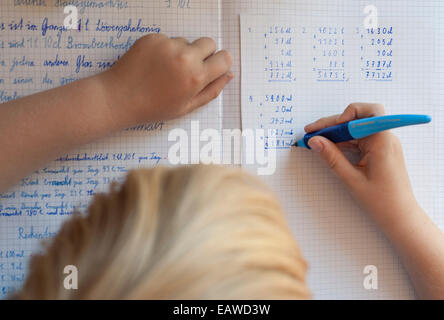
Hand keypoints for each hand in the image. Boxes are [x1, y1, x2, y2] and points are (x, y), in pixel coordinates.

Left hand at [99, 34, 232, 126]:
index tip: (212, 68)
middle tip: (189, 69)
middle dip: (204, 54)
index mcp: (196, 77)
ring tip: (165, 70)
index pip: (224, 58)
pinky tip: (154, 64)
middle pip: (209, 43)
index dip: (220, 63)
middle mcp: (185, 57)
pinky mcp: (153, 38)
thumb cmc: (154, 107)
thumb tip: (228, 75)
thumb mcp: (187, 106)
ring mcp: (168, 45)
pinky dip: (164, 49)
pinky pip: (168, 39)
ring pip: (186, 41)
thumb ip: (212, 90)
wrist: (120, 98)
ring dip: (182, 52)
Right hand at [305, 103, 419, 231]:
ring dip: (336, 133)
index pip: (368, 112)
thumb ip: (332, 157)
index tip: (327, 127)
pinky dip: (343, 141)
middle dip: (333, 124)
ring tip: (315, 140)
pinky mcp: (379, 151)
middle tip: (311, 132)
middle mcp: (385, 138)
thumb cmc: (382, 201)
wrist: (400, 217)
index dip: (345, 114)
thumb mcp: (352, 179)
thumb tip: (315, 141)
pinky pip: (359, 139)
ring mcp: (382, 144)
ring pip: (355, 129)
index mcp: (382, 141)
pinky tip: (329, 148)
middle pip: (357, 119)